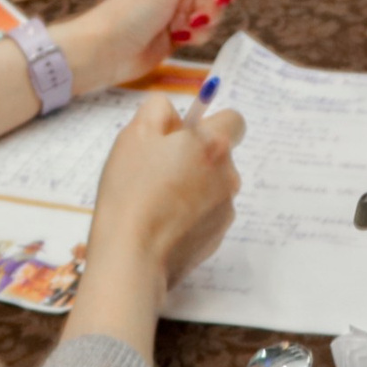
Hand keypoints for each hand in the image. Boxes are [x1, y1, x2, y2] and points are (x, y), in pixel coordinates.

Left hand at [60, 0, 259, 94]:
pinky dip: (195, 35)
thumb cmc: (133, 10)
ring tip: (183, 28)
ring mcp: (180, 4)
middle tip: (206, 10)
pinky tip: (178, 38)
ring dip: (204, 21)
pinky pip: (205, 29)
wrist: (108, 52)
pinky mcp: (181, 28)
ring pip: (215, 8)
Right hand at [88, 93, 245, 289]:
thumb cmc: (131, 190)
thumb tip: (174, 115)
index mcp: (214, 145)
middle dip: (195, 158)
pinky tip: (161, 224)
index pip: (234, 120)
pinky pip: (206, 215)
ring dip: (192, 187)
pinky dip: (189, 215)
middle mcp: (229, 176)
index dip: (209, 124)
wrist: (132, 257)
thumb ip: (159, 109)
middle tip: (157, 169)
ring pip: (212, 187)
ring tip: (155, 201)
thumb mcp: (135, 134)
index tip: (183, 137)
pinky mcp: (216, 239)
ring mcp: (225, 211)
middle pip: (220, 156)